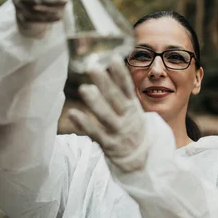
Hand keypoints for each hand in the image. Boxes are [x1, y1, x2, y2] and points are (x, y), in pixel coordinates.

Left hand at [68, 56, 149, 172]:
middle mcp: (126, 118)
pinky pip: (96, 133)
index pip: (127, 88)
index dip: (120, 74)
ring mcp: (118, 131)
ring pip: (107, 116)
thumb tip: (109, 66)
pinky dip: (85, 124)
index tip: (113, 58)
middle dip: (105, 83)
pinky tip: (73, 113)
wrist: (143, 159)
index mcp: (133, 107)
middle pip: (116, 98)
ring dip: (96, 103)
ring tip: (84, 88)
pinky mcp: (109, 145)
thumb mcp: (132, 111)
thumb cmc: (132, 129)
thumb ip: (121, 93)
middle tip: (93, 67)